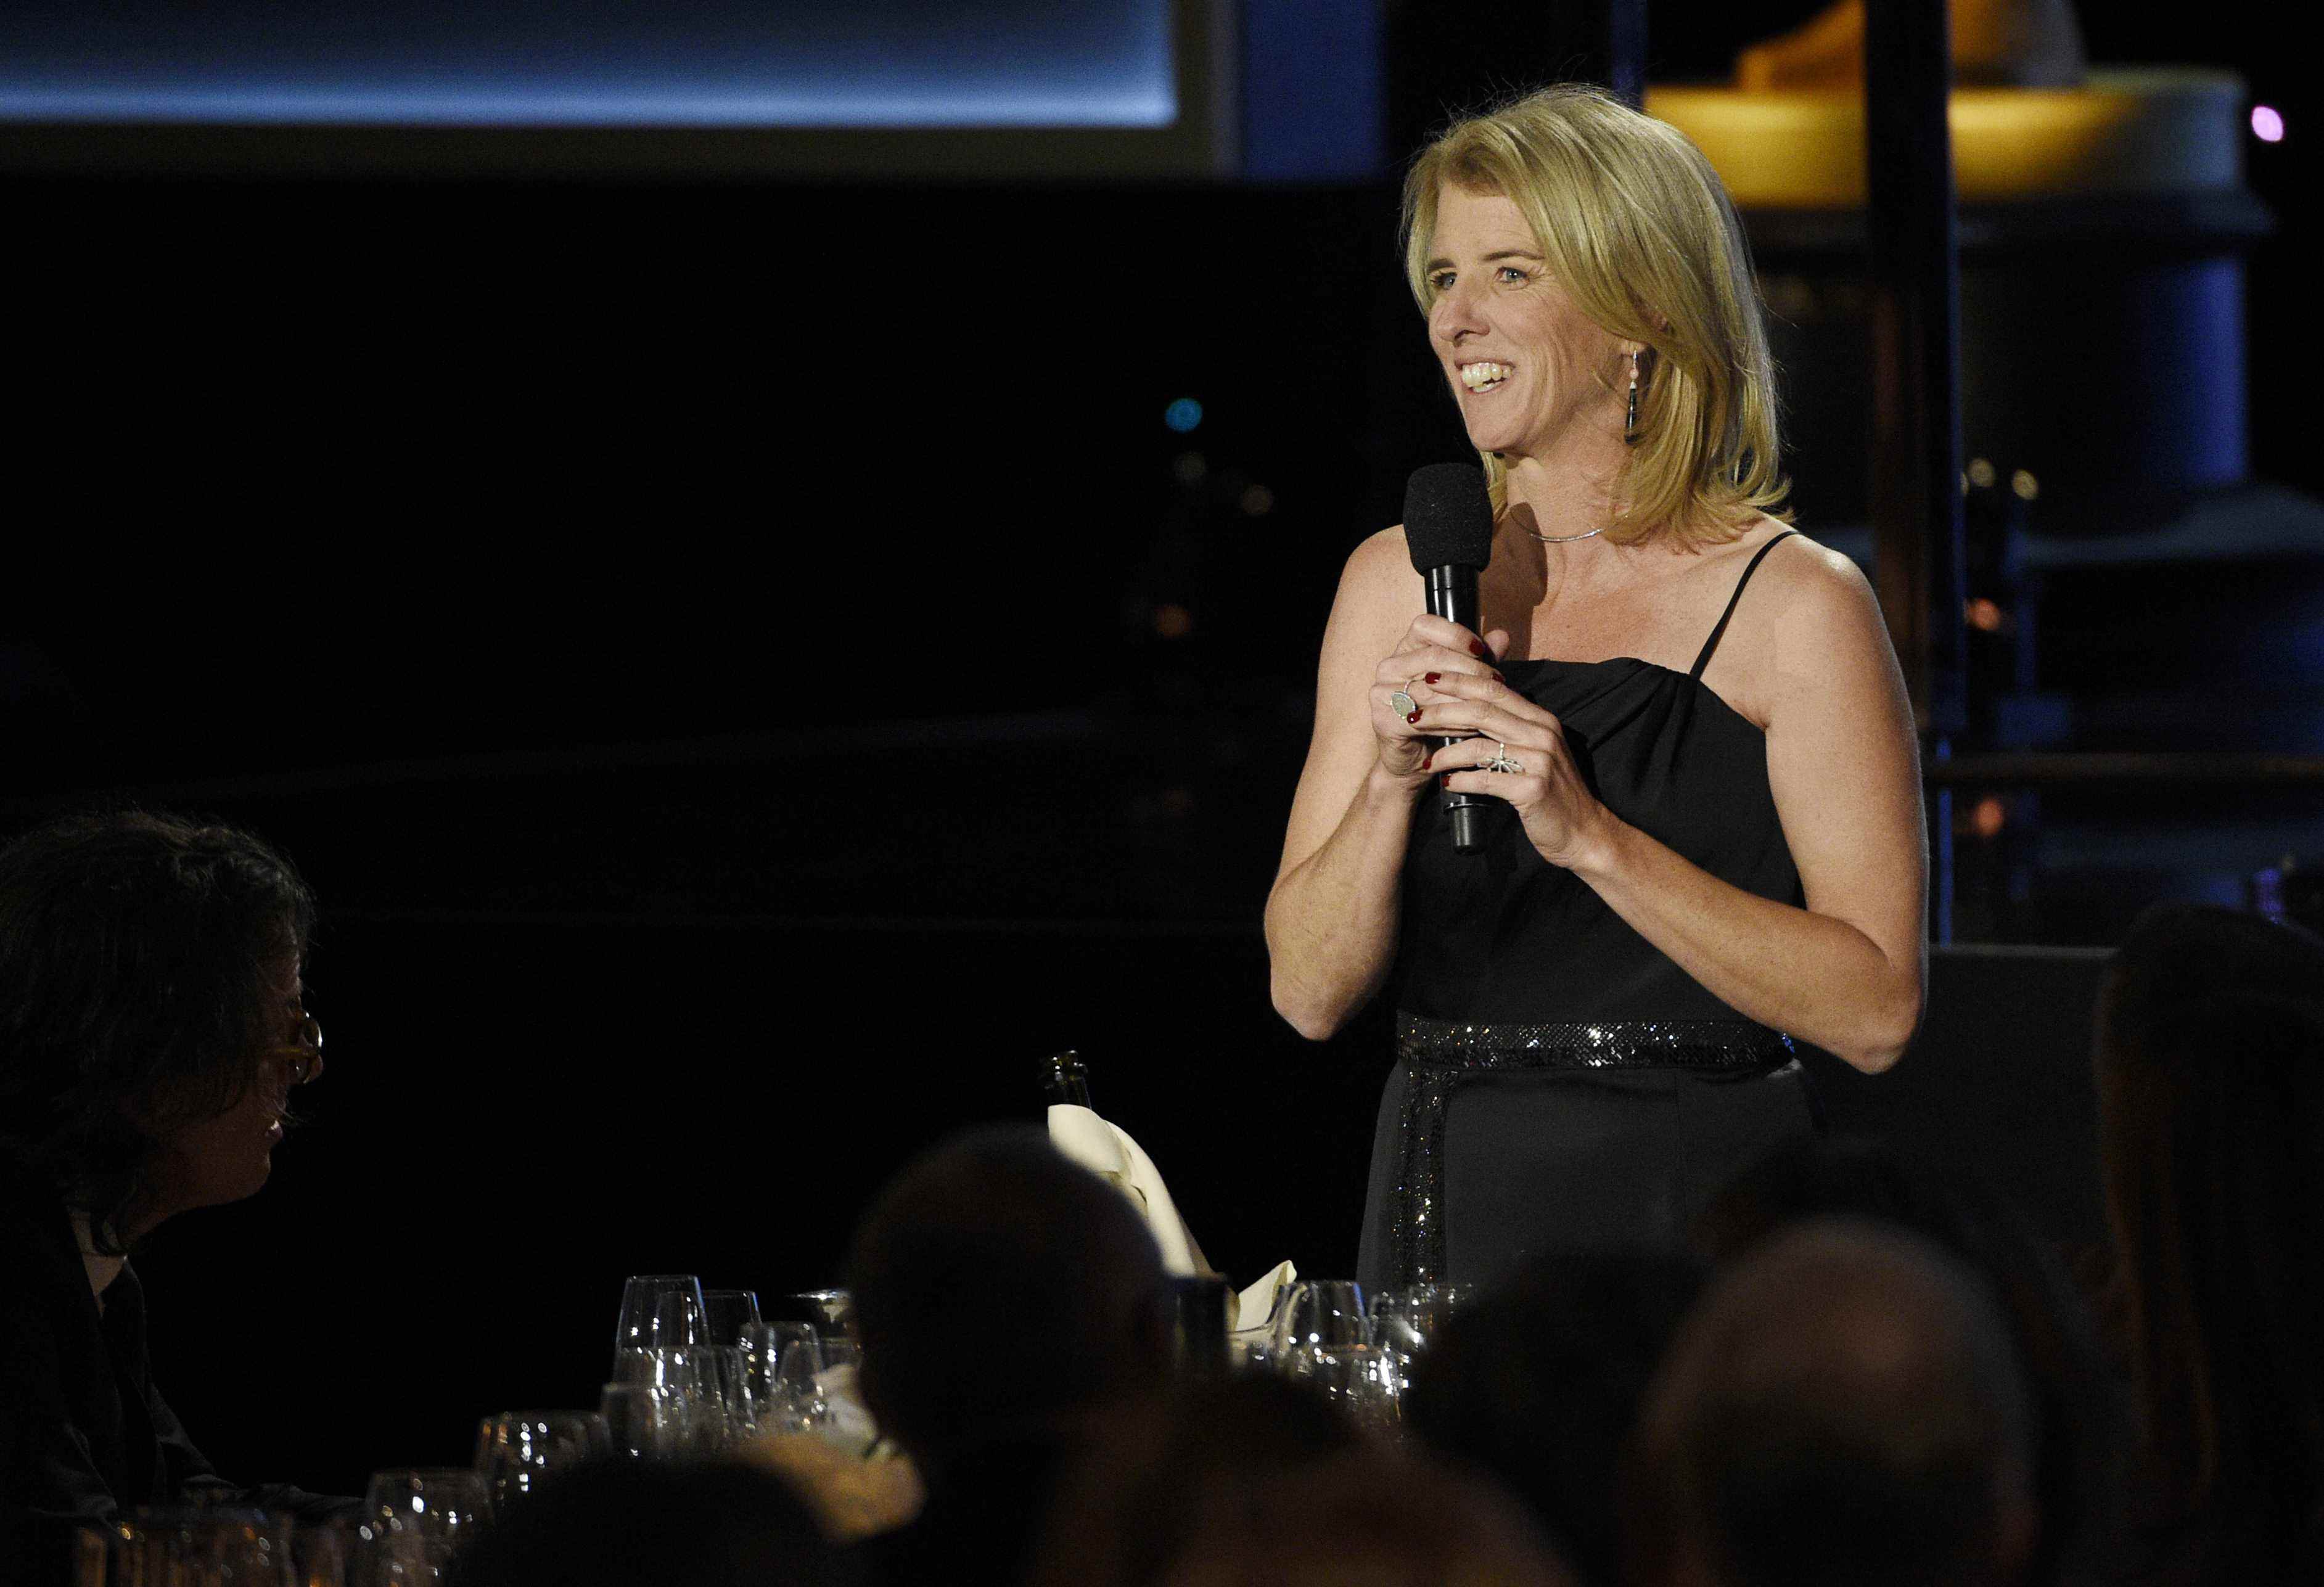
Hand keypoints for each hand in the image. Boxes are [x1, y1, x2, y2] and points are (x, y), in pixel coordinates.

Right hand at [1368, 616, 1510, 784]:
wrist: (1419, 756)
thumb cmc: (1443, 713)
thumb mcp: (1464, 682)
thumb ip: (1480, 659)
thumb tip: (1502, 635)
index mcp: (1406, 649)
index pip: (1424, 625)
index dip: (1454, 634)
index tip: (1481, 649)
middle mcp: (1389, 666)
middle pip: (1433, 655)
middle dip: (1470, 669)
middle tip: (1497, 682)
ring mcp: (1381, 692)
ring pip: (1431, 689)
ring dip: (1465, 698)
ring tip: (1490, 705)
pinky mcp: (1383, 720)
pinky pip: (1423, 718)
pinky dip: (1451, 724)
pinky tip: (1471, 728)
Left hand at [1410, 672, 1611, 869]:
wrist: (1584, 833)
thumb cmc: (1552, 793)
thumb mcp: (1535, 752)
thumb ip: (1510, 730)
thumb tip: (1467, 712)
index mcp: (1541, 719)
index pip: (1493, 690)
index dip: (1458, 682)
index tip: (1427, 681)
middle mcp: (1542, 733)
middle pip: (1482, 711)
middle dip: (1442, 711)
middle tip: (1413, 716)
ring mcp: (1540, 760)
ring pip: (1480, 745)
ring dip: (1446, 753)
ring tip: (1427, 761)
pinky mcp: (1533, 789)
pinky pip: (1486, 779)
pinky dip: (1461, 780)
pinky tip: (1446, 784)